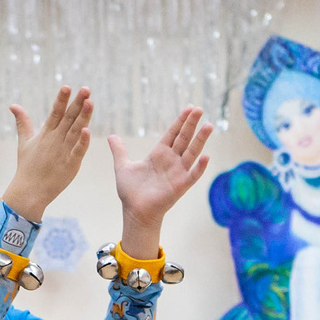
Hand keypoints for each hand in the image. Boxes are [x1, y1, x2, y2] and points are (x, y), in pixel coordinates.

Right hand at [0, 87, 92, 219]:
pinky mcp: (70, 165)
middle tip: (86, 89)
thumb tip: (13, 105)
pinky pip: (78, 151)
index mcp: (46, 134)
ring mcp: (63, 152)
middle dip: (77, 103)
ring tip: (90, 102)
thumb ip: (23, 123)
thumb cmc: (27, 166)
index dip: (61, 99)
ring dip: (83, 117)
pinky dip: (83, 142)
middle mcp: (55, 140)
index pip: (55, 112)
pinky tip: (88, 130)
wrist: (29, 191)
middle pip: (68, 118)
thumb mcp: (24, 142)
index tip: (67, 86)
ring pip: (76, 131)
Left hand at [107, 106, 213, 259]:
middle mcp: (171, 161)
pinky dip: (199, 167)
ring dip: (200, 140)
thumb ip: (119, 151)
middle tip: (199, 109)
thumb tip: (111, 136)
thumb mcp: (123, 166)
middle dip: (191, 124)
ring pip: (191, 153)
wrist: (134, 211)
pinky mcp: (180, 186)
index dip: (181, 121)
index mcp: (159, 154)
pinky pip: (192, 175)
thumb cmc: (131, 191)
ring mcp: (177, 173)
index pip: (173, 133)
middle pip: (184, 139)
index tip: (189, 108)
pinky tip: (206, 156)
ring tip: (208, 125)